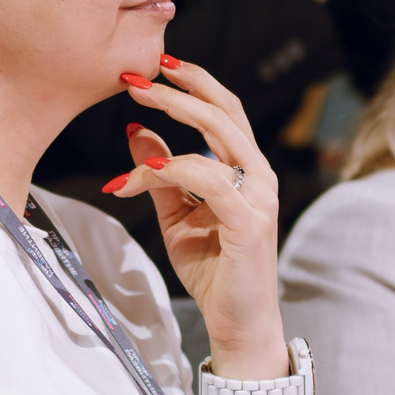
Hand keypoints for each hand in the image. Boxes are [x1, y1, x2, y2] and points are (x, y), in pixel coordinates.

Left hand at [104, 57, 284, 373]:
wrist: (239, 324)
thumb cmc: (213, 271)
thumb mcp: (176, 215)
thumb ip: (161, 175)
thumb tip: (137, 131)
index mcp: (244, 170)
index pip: (223, 111)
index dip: (190, 85)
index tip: (150, 70)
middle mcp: (258, 176)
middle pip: (224, 111)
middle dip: (179, 87)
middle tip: (135, 77)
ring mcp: (259, 197)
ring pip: (220, 134)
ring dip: (175, 113)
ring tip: (138, 104)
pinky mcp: (250, 222)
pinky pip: (209, 179)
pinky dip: (176, 167)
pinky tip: (145, 170)